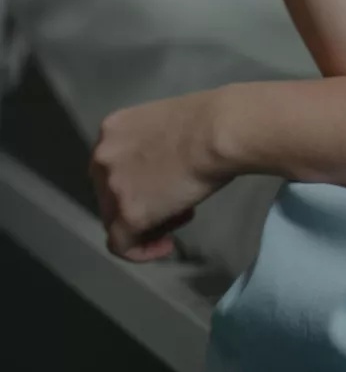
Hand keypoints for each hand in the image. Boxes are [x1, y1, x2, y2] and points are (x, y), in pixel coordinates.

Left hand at [90, 91, 231, 262]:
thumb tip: (164, 169)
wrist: (217, 132)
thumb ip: (154, 146)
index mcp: (113, 129)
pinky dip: (142, 251)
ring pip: (115, 220)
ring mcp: (112, 187)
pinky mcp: (128, 215)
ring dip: (146, 223)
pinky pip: (123, 245)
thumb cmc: (208, 120)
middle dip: (142, 201)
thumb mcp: (168, 124)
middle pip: (110, 193)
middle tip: (176, 201)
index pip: (113, 165)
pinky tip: (166, 245)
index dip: (138, 179)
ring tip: (181, 216)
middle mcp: (102, 157)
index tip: (166, 183)